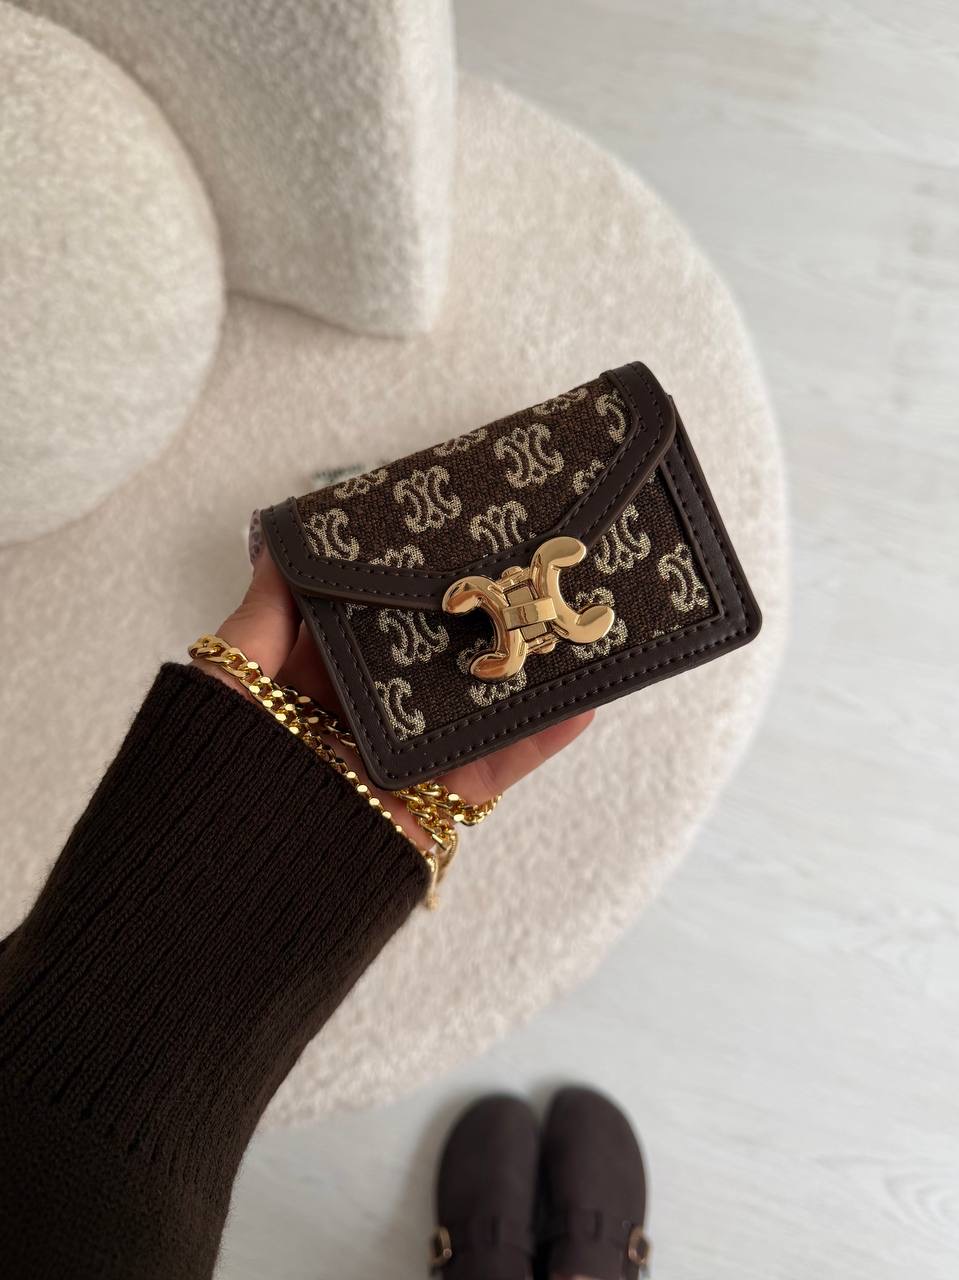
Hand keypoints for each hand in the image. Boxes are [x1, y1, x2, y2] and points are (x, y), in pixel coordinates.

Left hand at [194, 543, 593, 853]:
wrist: (231, 878)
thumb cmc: (222, 769)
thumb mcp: (230, 677)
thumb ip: (261, 618)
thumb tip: (280, 542)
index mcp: (320, 683)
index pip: (376, 622)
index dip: (409, 585)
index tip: (447, 540)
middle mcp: (371, 718)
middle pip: (438, 658)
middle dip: (479, 617)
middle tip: (525, 565)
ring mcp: (410, 761)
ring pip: (479, 706)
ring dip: (524, 668)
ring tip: (567, 620)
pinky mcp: (439, 805)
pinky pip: (496, 768)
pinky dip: (538, 739)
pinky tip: (578, 700)